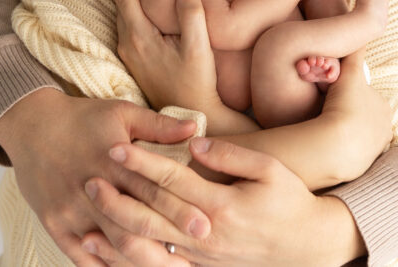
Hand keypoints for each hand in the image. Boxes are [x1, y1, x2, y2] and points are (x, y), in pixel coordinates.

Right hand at [0, 88, 204, 265]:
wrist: (30, 125)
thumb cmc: (82, 117)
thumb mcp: (122, 112)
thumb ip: (159, 125)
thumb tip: (196, 130)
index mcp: (113, 161)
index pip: (151, 190)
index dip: (179, 209)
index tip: (205, 225)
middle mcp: (92, 189)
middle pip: (132, 225)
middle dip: (165, 244)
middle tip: (195, 257)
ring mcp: (71, 211)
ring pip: (109, 246)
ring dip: (139, 262)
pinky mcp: (54, 225)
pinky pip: (80, 256)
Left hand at [82, 138, 364, 265]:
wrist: (307, 247)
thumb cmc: (291, 202)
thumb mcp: (272, 170)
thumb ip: (232, 155)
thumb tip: (195, 143)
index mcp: (222, 205)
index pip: (172, 180)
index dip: (142, 163)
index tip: (116, 147)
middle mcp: (207, 234)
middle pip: (152, 213)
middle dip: (118, 195)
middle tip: (90, 177)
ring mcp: (202, 256)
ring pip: (149, 244)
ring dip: (116, 227)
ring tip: (91, 210)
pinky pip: (158, 265)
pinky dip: (129, 256)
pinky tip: (108, 245)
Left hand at [85, 0, 219, 111]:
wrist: (191, 116)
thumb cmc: (197, 84)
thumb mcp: (199, 49)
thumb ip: (192, 16)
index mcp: (140, 38)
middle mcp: (128, 45)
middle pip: (117, 4)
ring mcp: (130, 55)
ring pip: (121, 16)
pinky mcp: (136, 62)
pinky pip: (127, 27)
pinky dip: (126, 10)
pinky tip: (133, 6)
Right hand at [320, 49, 392, 178]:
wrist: (337, 145)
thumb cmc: (344, 105)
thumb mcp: (348, 72)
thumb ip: (354, 51)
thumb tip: (365, 24)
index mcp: (383, 108)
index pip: (362, 95)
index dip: (345, 92)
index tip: (330, 93)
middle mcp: (384, 130)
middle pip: (360, 115)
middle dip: (345, 112)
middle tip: (321, 111)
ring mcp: (373, 151)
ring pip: (354, 135)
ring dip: (340, 132)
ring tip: (319, 128)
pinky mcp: (362, 167)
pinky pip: (348, 153)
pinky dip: (338, 149)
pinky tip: (324, 145)